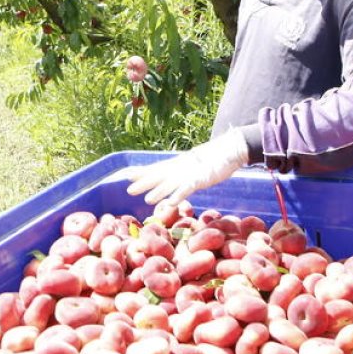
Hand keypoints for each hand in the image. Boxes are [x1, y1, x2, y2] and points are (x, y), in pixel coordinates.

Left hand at [123, 129, 249, 206]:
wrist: (227, 150)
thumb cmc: (209, 160)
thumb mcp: (190, 166)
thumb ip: (180, 172)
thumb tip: (171, 177)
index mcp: (175, 165)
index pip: (154, 168)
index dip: (141, 172)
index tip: (126, 175)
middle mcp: (178, 169)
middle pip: (158, 176)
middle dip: (144, 183)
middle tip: (128, 189)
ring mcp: (188, 174)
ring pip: (171, 184)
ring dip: (159, 192)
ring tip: (148, 200)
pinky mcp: (200, 179)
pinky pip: (187, 189)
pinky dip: (178, 195)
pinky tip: (171, 203)